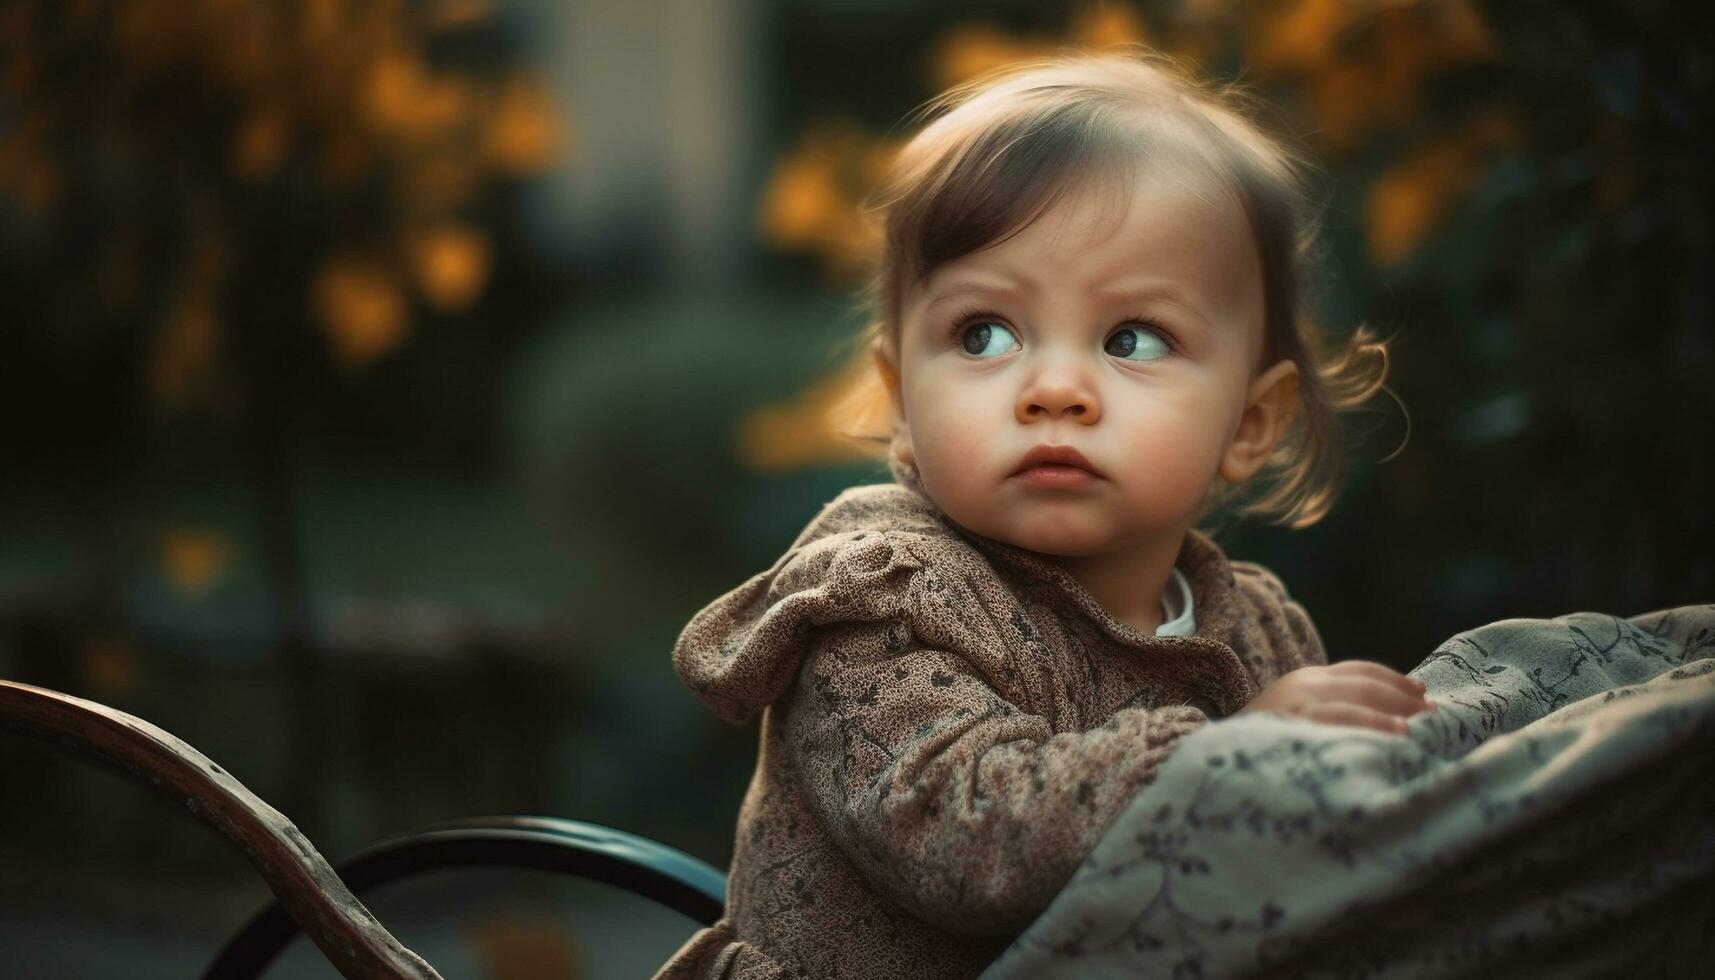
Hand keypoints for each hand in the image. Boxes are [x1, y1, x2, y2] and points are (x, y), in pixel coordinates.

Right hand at [1236, 660, 1437, 735]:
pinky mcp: (1288, 729)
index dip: (1395, 680)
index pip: (1359, 670)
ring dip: (1391, 714)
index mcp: (1304, 680)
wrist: (1211, 762)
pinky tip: (1395, 742)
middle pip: (1363, 684)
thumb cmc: (1262, 748)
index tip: (1423, 693)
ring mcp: (1293, 707)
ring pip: (1353, 702)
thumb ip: (1332, 712)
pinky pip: (1336, 725)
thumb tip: (1391, 720)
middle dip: (1402, 697)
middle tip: (1434, 713)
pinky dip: (1369, 730)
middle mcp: (1300, 686)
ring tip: (1419, 727)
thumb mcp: (1295, 718)